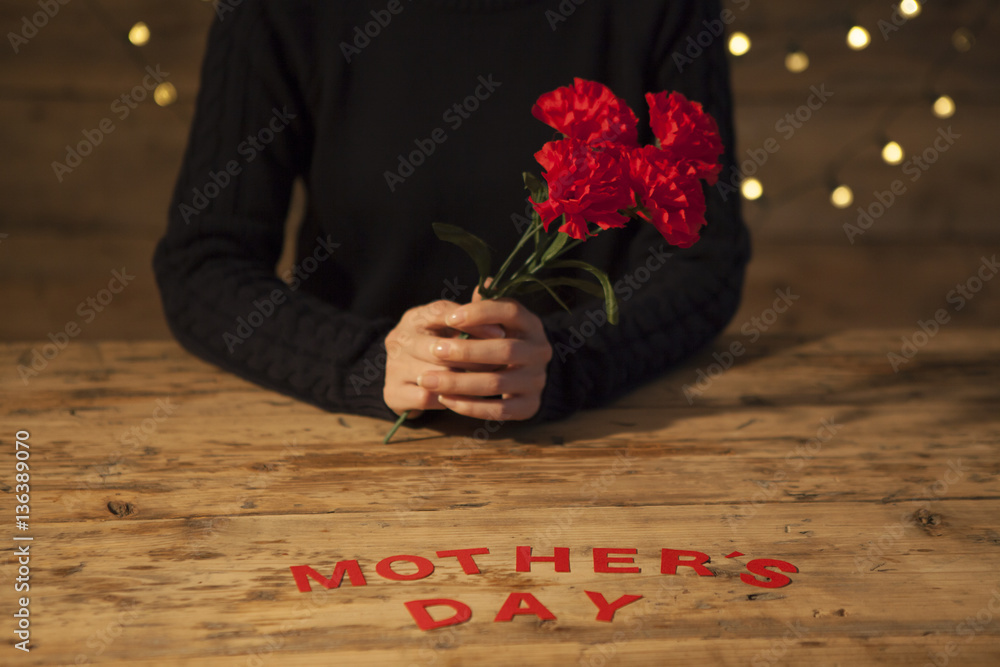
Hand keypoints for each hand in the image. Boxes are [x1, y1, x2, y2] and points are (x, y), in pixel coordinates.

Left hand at [383, 287, 552, 421]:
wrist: (524, 374)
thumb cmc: (501, 340)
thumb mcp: (497, 320)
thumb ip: (487, 305)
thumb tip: (483, 284)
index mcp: (532, 324)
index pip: (511, 311)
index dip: (481, 313)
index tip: (450, 317)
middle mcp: (540, 352)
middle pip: (504, 351)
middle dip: (466, 351)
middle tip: (434, 350)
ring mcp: (537, 381)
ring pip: (497, 383)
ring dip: (459, 382)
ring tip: (427, 380)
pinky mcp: (529, 407)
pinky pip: (498, 411)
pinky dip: (470, 406)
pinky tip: (445, 399)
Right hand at [383, 299, 505, 419]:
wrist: (408, 382)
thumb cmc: (440, 348)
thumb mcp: (453, 328)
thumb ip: (472, 310)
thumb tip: (490, 282)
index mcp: (415, 317)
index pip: (442, 311)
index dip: (473, 322)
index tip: (501, 332)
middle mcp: (399, 338)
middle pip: (439, 347)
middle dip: (473, 357)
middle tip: (499, 363)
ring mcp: (393, 365)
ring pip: (435, 374)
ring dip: (464, 380)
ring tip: (487, 381)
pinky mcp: (393, 392)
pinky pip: (427, 397)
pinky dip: (448, 399)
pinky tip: (465, 398)